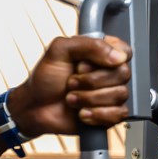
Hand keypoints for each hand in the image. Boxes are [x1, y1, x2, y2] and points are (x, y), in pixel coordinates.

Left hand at [9, 35, 130, 136]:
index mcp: (101, 54)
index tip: (82, 64)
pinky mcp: (109, 114)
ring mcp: (110, 94)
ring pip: (119, 94)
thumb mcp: (58, 51)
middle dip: (90, 81)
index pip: (124, 51)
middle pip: (123, 74)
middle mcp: (109, 73)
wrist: (33, 108)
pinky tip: (81, 112)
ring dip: (88, 98)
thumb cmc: (44, 80)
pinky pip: (118, 114)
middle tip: (70, 83)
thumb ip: (87, 44)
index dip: (105, 59)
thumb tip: (118, 56)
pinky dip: (96, 114)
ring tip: (70, 98)